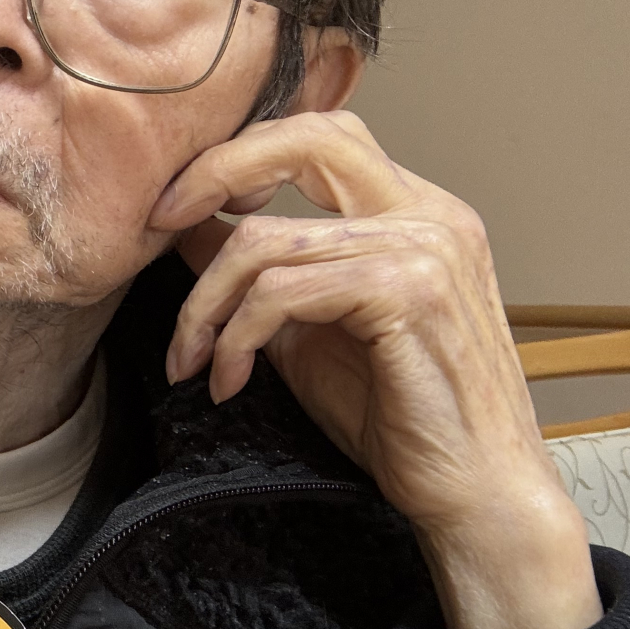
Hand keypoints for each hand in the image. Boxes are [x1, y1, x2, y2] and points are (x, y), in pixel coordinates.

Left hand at [150, 110, 599, 628]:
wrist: (473, 491)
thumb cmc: (399, 417)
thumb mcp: (308, 330)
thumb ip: (263, 274)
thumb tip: (188, 229)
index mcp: (414, 210)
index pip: (317, 137)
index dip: (236, 158)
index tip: (175, 209)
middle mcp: (430, 213)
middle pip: (303, 140)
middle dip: (212, 175)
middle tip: (156, 226)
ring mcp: (425, 248)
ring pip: (267, 240)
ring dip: (205, 305)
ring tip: (194, 360)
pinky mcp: (407, 293)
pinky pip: (281, 293)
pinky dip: (235, 339)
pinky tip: (230, 381)